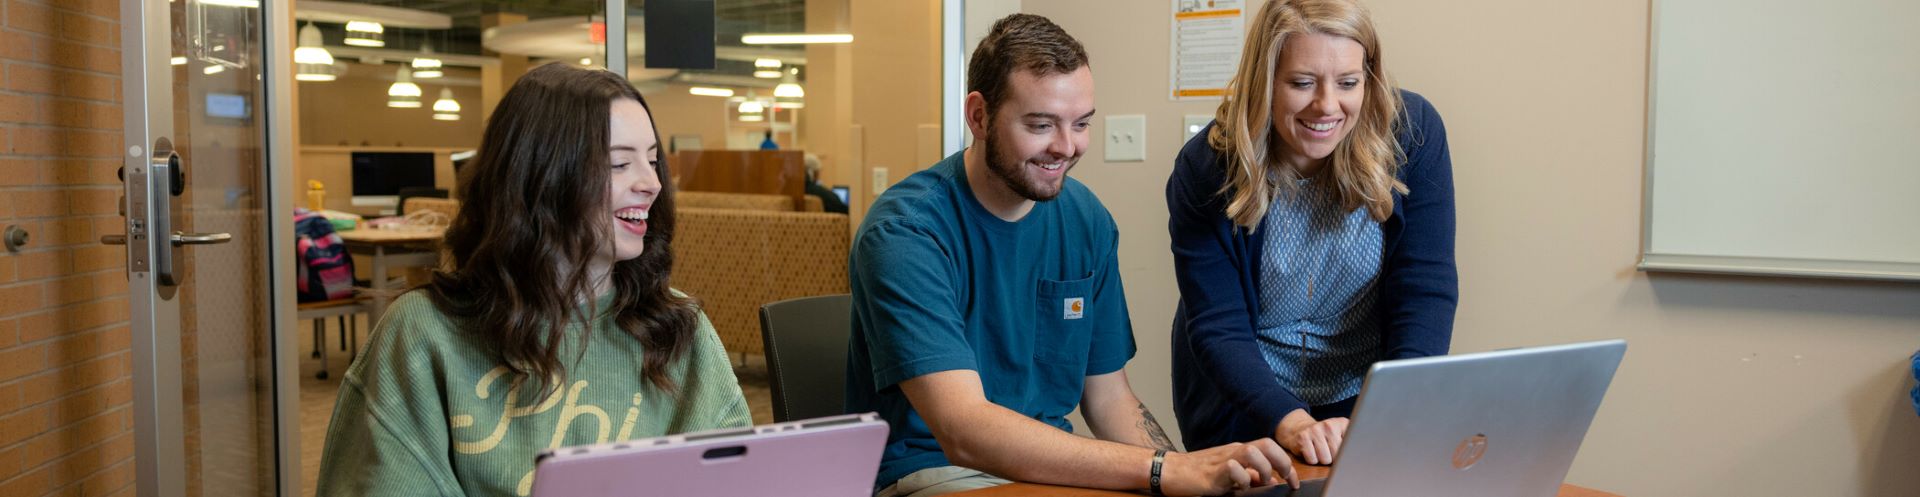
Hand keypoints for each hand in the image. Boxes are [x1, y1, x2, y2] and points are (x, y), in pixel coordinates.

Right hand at [1158, 438, 1297, 495]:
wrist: (1170, 471)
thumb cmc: (1198, 474)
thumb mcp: (1230, 475)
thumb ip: (1249, 476)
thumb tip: (1271, 482)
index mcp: (1239, 451)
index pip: (1270, 448)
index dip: (1287, 464)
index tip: (1294, 481)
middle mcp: (1234, 451)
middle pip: (1267, 444)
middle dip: (1282, 463)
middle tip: (1286, 480)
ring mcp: (1224, 459)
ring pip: (1254, 451)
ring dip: (1262, 469)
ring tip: (1258, 483)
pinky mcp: (1213, 471)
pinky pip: (1234, 468)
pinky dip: (1242, 479)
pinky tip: (1238, 488)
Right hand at [1276, 409, 1348, 464]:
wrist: (1300, 429)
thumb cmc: (1324, 437)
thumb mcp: (1341, 435)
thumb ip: (1352, 443)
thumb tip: (1359, 455)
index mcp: (1342, 423)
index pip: (1351, 446)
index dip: (1347, 454)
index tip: (1345, 453)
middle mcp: (1329, 424)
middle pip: (1337, 455)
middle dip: (1333, 458)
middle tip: (1328, 450)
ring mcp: (1315, 429)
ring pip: (1325, 459)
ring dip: (1322, 460)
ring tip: (1319, 451)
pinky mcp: (1303, 437)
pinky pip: (1312, 459)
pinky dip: (1311, 459)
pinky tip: (1311, 451)